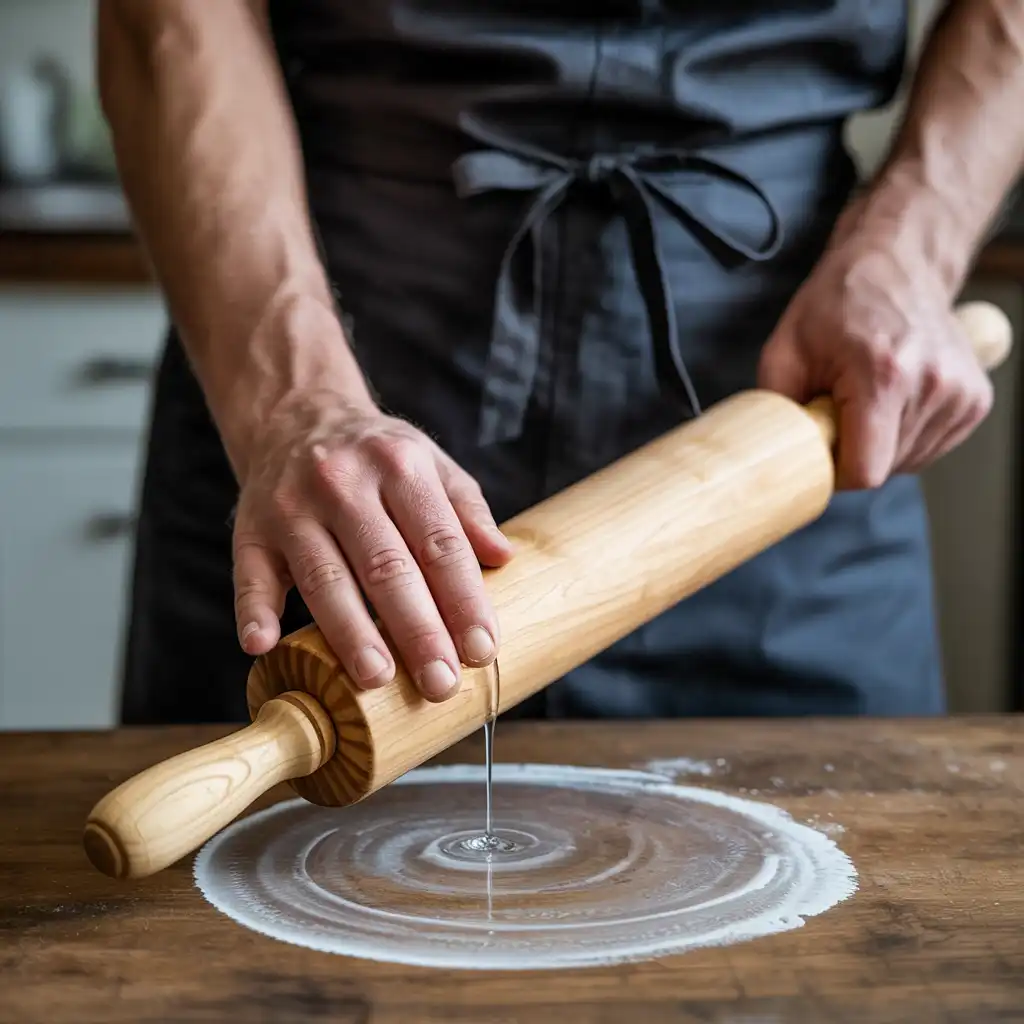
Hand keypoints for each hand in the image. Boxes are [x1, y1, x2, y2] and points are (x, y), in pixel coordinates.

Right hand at [230, 389, 513, 700]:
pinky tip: (264, 645)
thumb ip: (466, 509)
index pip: (439, 543)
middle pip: (386, 566)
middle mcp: (344, 483)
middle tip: (440, 683)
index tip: (482, 649)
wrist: (297, 415)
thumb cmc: (376, 454)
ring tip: (377, 678)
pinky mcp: (250, 529)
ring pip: (325, 577)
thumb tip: (503, 557)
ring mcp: (292, 507)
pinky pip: (250, 574)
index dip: (463, 599)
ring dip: (350, 631)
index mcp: (399, 465)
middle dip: (417, 629)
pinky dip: (254, 610)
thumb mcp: (429, 462)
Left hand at [758, 227, 992, 488]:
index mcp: (883, 375)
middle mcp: (931, 386)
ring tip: (867, 399)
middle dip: (854, 451)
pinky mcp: (975, 400)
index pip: (865, 471)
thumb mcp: (784, 350)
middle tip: (840, 409)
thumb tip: (772, 456)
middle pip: (884, 469)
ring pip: (908, 462)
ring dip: (880, 444)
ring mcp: (961, 394)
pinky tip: (892, 401)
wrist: (898, 264)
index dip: (834, 472)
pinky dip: (906, 436)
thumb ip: (778, 411)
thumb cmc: (838, 303)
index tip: (819, 449)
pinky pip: (931, 448)